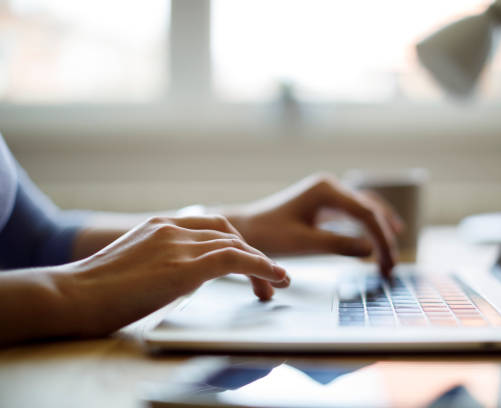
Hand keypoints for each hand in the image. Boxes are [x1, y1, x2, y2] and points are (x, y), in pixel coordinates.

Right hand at [53, 216, 288, 336]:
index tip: (248, 264)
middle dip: (252, 254)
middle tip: (267, 279)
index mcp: (159, 226)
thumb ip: (160, 263)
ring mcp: (177, 244)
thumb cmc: (93, 292)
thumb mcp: (133, 266)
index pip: (211, 227)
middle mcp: (172, 228)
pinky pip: (235, 260)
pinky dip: (261, 267)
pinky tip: (274, 277)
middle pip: (227, 233)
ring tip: (276, 284)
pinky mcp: (183, 266)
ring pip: (236, 245)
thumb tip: (179, 277)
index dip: (236, 244)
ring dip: (262, 265)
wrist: (69, 296)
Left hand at [226, 174, 401, 275]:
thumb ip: (337, 245)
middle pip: (370, 209)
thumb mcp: (303, 243)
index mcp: (325, 190)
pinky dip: (369, 227)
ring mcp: (328, 193)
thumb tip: (371, 251)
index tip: (388, 264)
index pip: (365, 214)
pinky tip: (380, 239)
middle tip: (392, 266)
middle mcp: (330, 186)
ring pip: (366, 208)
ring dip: (381, 230)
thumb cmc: (268, 234)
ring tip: (393, 253)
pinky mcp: (325, 203)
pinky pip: (356, 212)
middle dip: (385, 237)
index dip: (382, 239)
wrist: (246, 229)